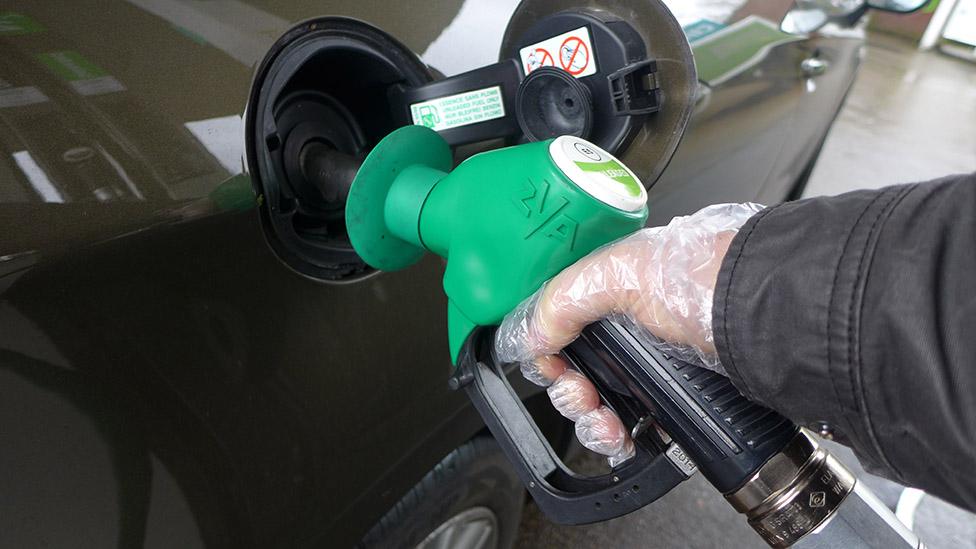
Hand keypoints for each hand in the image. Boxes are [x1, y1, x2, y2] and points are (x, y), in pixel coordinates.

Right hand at [495, 203, 762, 463]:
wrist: (761, 314)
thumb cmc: (702, 277)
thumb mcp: (618, 273)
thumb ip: (562, 301)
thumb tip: (528, 337)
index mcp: (607, 292)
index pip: (556, 328)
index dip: (546, 352)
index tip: (550, 365)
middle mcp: (626, 329)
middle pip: (573, 373)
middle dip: (569, 393)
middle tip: (582, 395)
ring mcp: (648, 367)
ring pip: (598, 406)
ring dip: (590, 423)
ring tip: (606, 424)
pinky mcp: (672, 400)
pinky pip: (631, 428)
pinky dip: (619, 440)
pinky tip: (624, 438)